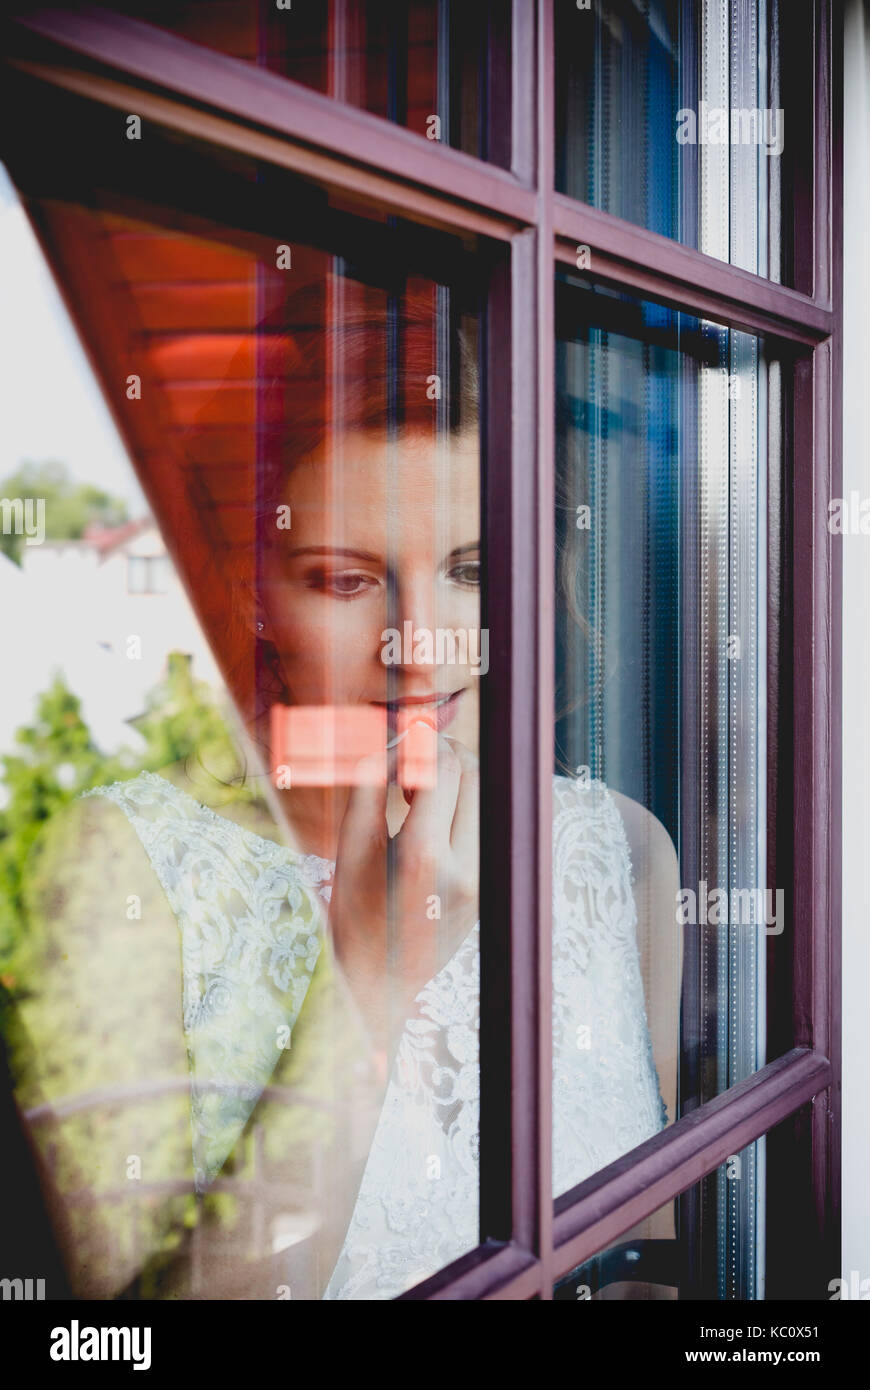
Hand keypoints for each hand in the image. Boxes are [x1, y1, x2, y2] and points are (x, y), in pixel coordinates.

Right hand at [327, 726, 478, 1053]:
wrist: (379, 982)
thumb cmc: (354, 913)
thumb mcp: (349, 846)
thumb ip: (369, 784)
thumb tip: (396, 738)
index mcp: (425, 856)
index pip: (442, 767)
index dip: (420, 744)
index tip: (397, 745)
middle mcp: (466, 868)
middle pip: (473, 775)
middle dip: (444, 754)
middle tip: (409, 764)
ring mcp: (485, 880)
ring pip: (485, 797)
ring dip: (456, 781)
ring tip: (416, 797)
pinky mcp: (491, 887)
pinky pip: (485, 826)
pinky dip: (463, 809)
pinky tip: (431, 823)